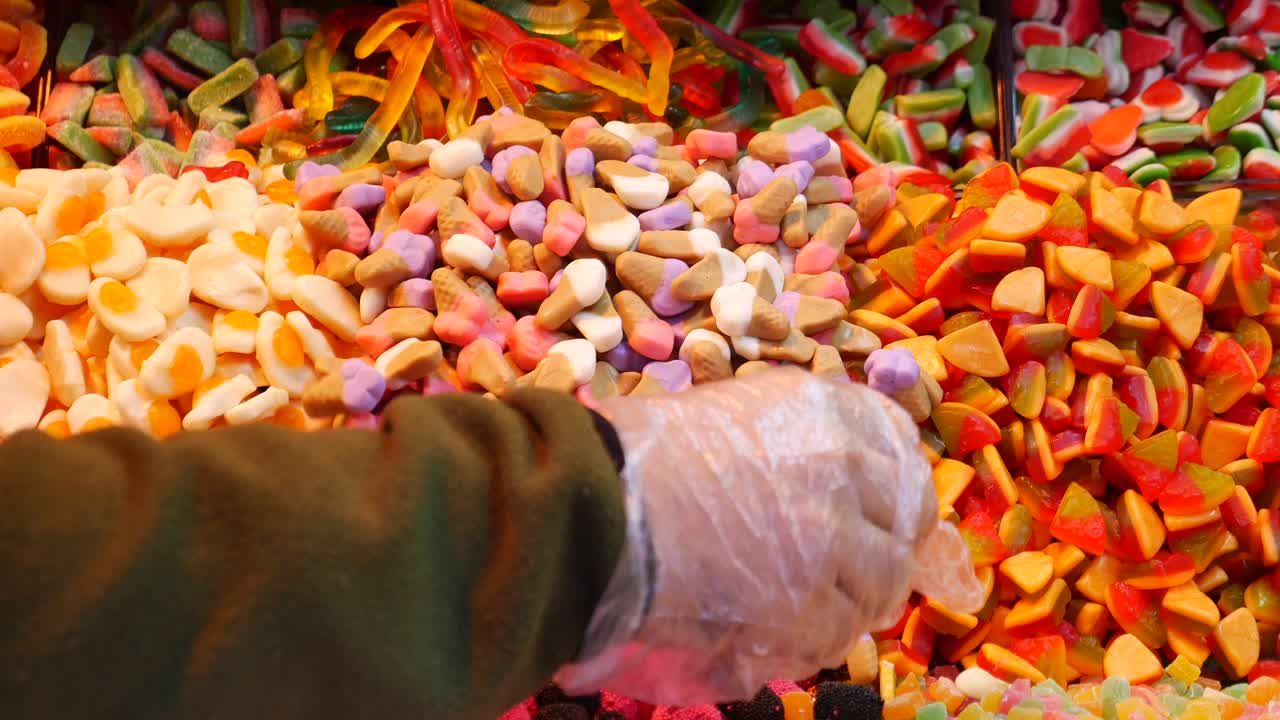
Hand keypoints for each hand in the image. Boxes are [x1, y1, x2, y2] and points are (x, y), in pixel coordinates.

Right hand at [556, 368, 982, 704]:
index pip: (896, 441)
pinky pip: (840, 632)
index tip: (890, 502)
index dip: (898, 478)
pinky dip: (820, 635)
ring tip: (819, 601)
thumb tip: (836, 467)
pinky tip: (787, 628)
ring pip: (883, 582)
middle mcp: (842, 471)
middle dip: (887, 542)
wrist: (594, 510)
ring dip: (857, 594)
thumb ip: (791, 432)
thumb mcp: (729, 410)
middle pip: (904, 518)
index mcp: (822, 413)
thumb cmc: (641, 455)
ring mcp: (832, 543)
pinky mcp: (809, 608)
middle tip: (863, 562)